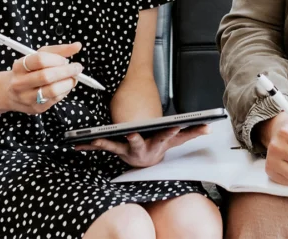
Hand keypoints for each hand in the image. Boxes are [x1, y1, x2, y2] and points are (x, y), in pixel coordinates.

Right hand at [4, 42, 83, 114]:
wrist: (11, 93)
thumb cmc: (30, 71)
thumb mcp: (41, 56)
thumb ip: (60, 50)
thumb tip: (78, 46)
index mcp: (19, 66)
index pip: (40, 60)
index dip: (57, 59)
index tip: (66, 60)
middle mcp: (20, 83)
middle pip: (46, 76)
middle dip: (67, 71)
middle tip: (77, 67)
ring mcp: (26, 98)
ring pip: (52, 90)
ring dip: (68, 83)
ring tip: (73, 78)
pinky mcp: (35, 108)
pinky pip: (55, 99)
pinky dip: (65, 91)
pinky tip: (66, 86)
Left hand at [74, 124, 211, 167]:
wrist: (145, 162)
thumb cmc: (160, 146)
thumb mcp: (177, 141)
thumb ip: (192, 132)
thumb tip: (210, 125)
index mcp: (158, 145)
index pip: (167, 137)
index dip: (170, 132)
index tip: (174, 127)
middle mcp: (142, 150)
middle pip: (138, 144)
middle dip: (135, 139)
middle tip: (131, 133)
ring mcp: (126, 152)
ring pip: (114, 147)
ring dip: (104, 143)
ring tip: (95, 137)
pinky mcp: (114, 149)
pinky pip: (100, 147)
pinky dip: (88, 145)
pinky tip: (76, 142)